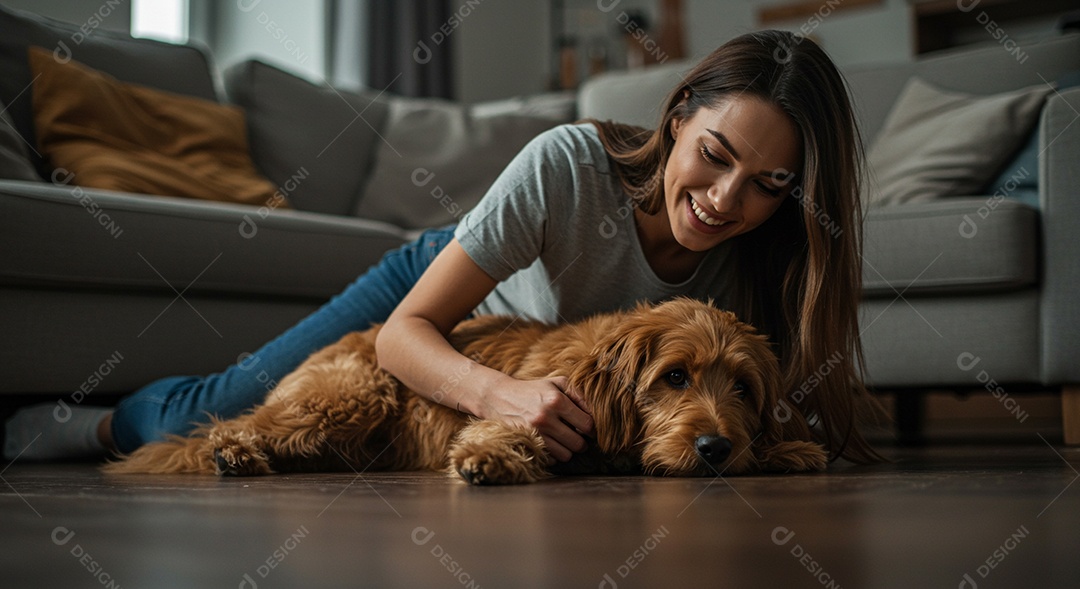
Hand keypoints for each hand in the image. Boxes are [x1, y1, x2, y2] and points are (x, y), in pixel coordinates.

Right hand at [477, 375, 593, 461]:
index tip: (588, 428)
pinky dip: (554, 454)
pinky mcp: (527, 443)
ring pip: (566, 455)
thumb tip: (596, 413)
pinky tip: (550, 442)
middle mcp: (546, 418)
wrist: (498, 397)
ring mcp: (535, 433)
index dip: (592, 429)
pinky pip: (551, 459)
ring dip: (568, 449)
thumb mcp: (557, 383)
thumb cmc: (533, 389)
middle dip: (581, 441)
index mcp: (556, 400)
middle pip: (579, 443)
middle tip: (576, 435)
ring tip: (563, 439)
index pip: (588, 424)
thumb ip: (579, 394)